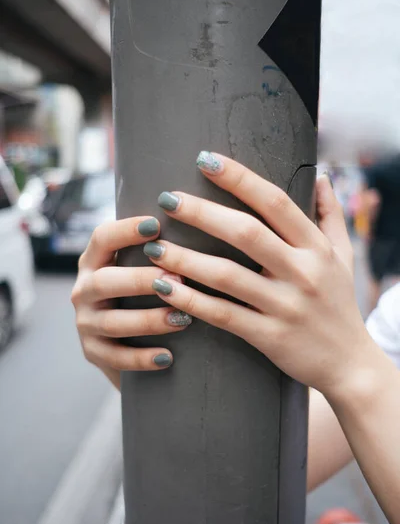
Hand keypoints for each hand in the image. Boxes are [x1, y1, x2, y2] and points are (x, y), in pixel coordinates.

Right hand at [71, 216, 191, 387]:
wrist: (125, 348)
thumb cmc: (142, 295)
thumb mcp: (139, 270)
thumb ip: (155, 254)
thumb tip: (200, 230)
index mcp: (93, 262)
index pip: (102, 239)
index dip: (126, 230)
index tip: (156, 224)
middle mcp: (84, 290)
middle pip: (105, 281)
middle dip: (141, 280)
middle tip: (177, 278)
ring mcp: (85, 323)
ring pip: (113, 322)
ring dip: (149, 320)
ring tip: (182, 318)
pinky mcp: (93, 353)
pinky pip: (116, 358)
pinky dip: (142, 359)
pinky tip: (168, 357)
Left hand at [144, 151, 372, 396]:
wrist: (350, 363)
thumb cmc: (340, 303)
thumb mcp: (344, 256)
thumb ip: (331, 214)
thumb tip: (320, 176)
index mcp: (316, 247)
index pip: (275, 202)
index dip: (239, 178)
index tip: (204, 160)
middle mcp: (302, 272)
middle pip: (246, 233)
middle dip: (202, 212)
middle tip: (167, 198)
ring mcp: (285, 306)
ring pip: (227, 276)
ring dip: (186, 259)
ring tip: (154, 247)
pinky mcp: (269, 337)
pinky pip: (223, 315)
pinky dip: (191, 300)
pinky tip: (165, 288)